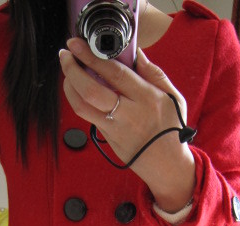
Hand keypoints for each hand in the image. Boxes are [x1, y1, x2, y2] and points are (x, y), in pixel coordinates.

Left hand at [59, 39, 195, 212]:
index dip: (92, 57)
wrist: (167, 166)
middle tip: (66, 55)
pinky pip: (89, 117)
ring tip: (68, 72)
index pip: (114, 73)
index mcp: (146, 98)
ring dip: (70, 87)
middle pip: (91, 91)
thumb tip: (136, 53)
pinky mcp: (108, 139)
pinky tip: (78, 90)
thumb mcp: (173, 98)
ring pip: (83, 107)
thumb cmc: (171, 129)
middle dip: (72, 70)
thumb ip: (154, 74)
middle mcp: (128, 114)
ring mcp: (115, 129)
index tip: (77, 44)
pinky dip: (79, 100)